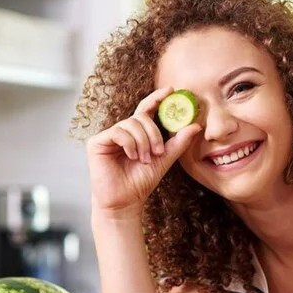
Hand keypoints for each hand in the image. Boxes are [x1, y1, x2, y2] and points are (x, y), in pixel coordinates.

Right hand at [87, 86, 200, 219]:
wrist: (125, 202)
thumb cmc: (141, 182)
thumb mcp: (164, 160)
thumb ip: (178, 142)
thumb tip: (196, 125)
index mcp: (137, 133)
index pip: (146, 109)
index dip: (156, 98)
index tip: (170, 90)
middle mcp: (122, 132)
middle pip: (141, 117)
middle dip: (153, 133)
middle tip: (158, 152)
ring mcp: (109, 136)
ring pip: (131, 124)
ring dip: (143, 143)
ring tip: (144, 160)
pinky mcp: (97, 142)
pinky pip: (118, 132)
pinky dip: (129, 143)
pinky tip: (132, 156)